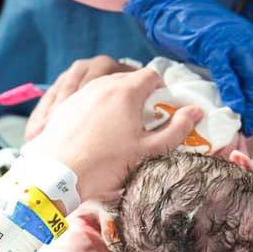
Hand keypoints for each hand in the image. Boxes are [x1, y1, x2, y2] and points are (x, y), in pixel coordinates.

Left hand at [24, 69, 202, 200]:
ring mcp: (81, 93)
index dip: (162, 90)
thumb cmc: (105, 164)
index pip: (152, 75)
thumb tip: (196, 111)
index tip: (162, 109)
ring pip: (107, 86)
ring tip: (120, 125)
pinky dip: (98, 106)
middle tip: (145, 119)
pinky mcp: (64, 104)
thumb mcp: (149, 150)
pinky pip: (88, 96)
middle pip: (129, 78)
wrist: (56, 176)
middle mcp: (102, 85)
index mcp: (126, 91)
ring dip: (119, 99)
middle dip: (141, 93)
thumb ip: (177, 129)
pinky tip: (97, 130)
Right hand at [123, 0, 252, 135]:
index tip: (251, 117)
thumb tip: (228, 90)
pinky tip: (234, 109)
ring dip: (247, 106)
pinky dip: (233, 94)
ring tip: (243, 125)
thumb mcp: (214, 44)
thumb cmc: (184, 24)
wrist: (165, 2)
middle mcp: (246, 39)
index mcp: (248, 39)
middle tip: (249, 128)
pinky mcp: (214, 46)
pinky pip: (228, 75)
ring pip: (249, 80)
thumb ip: (225, 63)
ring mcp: (232, 41)